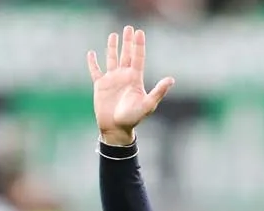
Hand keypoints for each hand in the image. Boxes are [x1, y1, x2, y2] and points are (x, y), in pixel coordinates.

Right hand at [87, 26, 174, 145]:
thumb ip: (159, 91)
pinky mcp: (100, 85)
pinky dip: (92, 63)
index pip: (137, 57)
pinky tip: (91, 53)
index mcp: (135, 78)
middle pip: (126, 54)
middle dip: (128, 41)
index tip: (139, 32)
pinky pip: (95, 71)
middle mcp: (124, 76)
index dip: (138, 45)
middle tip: (129, 28)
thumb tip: (171, 79)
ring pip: (112, 59)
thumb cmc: (133, 118)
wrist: (116, 128)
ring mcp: (112, 80)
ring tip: (113, 35)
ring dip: (112, 47)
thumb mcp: (148, 104)